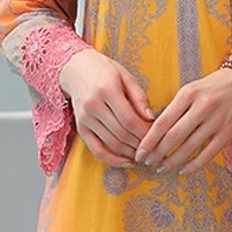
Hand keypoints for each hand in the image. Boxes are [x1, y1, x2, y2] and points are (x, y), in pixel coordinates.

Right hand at [58, 48, 154, 166]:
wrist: (76, 69)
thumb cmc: (105, 71)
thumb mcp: (125, 77)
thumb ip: (139, 97)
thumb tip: (152, 119)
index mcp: (107, 90)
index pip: (129, 119)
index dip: (144, 133)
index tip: (156, 138)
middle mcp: (93, 105)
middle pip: (121, 134)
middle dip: (139, 145)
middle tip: (152, 149)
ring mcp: (85, 119)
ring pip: (111, 143)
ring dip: (129, 153)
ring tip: (143, 154)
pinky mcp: (81, 128)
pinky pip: (97, 150)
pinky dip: (112, 160)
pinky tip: (126, 162)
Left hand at [132, 68, 231, 174]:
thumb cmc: (210, 89)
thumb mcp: (190, 90)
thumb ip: (174, 108)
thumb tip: (153, 133)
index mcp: (188, 94)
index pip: (162, 122)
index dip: (149, 141)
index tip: (140, 152)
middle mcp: (202, 107)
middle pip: (173, 137)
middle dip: (157, 153)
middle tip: (147, 162)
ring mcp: (216, 121)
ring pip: (189, 148)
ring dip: (172, 162)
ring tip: (162, 168)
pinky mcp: (227, 133)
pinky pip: (207, 155)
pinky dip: (193, 165)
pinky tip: (182, 170)